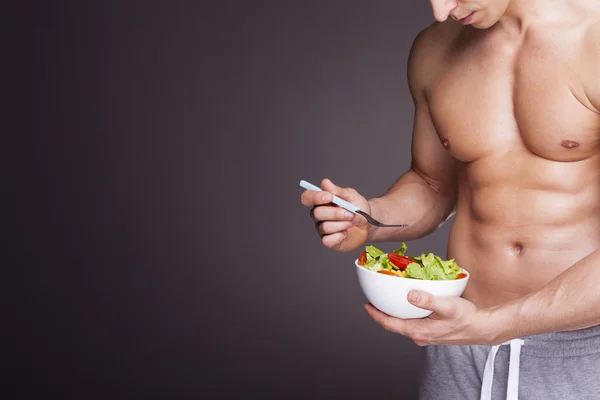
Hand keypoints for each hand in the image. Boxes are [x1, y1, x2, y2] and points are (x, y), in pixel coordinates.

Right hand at [300, 178, 370, 251]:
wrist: (369, 224)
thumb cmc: (358, 208)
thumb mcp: (351, 196)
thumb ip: (338, 191)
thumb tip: (325, 183)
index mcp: (321, 201)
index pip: (307, 197)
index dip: (314, 197)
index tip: (329, 197)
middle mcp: (318, 215)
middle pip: (316, 213)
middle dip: (336, 213)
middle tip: (351, 214)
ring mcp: (322, 228)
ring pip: (324, 227)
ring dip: (342, 224)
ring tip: (352, 222)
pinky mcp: (328, 241)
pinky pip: (327, 241)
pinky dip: (338, 236)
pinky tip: (346, 232)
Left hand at [364, 290, 492, 345]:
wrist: (482, 328)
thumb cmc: (466, 318)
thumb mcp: (447, 306)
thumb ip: (428, 300)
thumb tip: (410, 295)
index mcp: (418, 331)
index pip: (389, 324)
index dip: (376, 314)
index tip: (366, 305)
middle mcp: (419, 335)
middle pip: (394, 324)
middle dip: (382, 312)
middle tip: (374, 300)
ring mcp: (425, 334)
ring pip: (403, 323)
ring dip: (394, 312)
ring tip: (388, 299)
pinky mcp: (431, 331)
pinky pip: (412, 322)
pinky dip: (406, 313)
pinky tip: (409, 303)